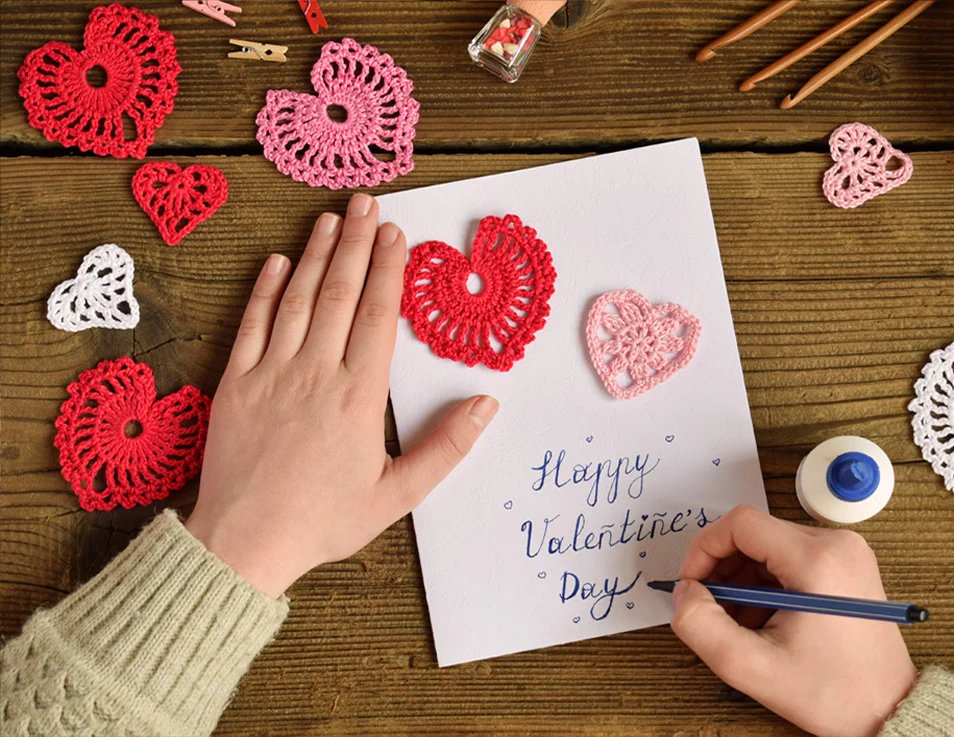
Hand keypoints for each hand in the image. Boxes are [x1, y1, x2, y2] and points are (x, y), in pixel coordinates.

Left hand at [186, 194, 498, 597]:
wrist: (246, 542)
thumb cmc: (325, 520)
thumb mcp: (398, 494)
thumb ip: (447, 447)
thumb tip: (486, 404)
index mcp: (359, 396)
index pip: (378, 316)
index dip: (388, 270)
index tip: (395, 234)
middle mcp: (316, 373)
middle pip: (340, 294)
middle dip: (355, 244)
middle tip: (366, 204)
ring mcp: (272, 374)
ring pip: (298, 300)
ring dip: (316, 255)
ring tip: (330, 218)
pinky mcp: (235, 385)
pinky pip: (252, 325)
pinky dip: (265, 290)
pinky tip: (278, 263)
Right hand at [670, 506, 916, 736]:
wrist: (889, 709)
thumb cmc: (835, 693)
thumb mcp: (753, 668)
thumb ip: (702, 627)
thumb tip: (683, 594)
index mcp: (817, 560)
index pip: (740, 524)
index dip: (704, 550)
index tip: (693, 585)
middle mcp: (836, 544)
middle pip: (754, 533)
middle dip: (722, 570)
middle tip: (712, 611)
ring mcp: (845, 552)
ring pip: (768, 546)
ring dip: (742, 580)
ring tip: (741, 624)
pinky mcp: (845, 564)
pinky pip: (789, 558)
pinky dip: (766, 584)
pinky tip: (764, 620)